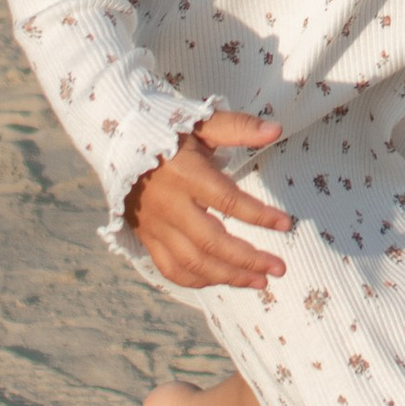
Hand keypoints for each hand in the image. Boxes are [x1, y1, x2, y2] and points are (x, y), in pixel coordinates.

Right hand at [126, 113, 292, 289]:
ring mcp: (157, 226)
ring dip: (229, 276)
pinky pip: (171, 269)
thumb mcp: (203, 123)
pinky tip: (223, 281)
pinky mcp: (148, 238)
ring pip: (193, 262)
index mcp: (187, 175)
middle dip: (248, 260)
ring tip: (260, 282)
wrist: (118, 145)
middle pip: (212, 242)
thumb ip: (239, 127)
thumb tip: (276, 129)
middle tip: (279, 268)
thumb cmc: (169, 133)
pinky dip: (198, 280)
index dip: (259, 215)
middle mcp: (171, 205)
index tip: (286, 224)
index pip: (227, 200)